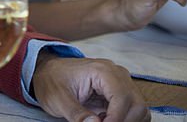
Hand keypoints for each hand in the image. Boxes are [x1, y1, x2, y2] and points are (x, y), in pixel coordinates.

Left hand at [32, 53, 148, 121]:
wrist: (47, 72)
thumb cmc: (51, 81)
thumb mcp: (57, 99)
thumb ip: (76, 113)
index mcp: (102, 70)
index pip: (123, 97)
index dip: (117, 119)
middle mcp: (117, 74)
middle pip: (137, 105)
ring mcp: (121, 82)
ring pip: (140, 109)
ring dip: (126, 121)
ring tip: (102, 120)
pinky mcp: (121, 92)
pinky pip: (133, 110)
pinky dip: (124, 120)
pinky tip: (105, 119)